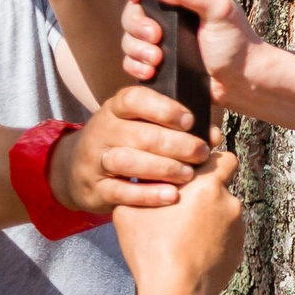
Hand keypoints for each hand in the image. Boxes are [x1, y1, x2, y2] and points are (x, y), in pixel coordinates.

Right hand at [53, 85, 212, 214]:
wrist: (80, 172)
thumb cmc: (128, 143)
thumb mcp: (143, 124)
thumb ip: (177, 123)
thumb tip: (213, 132)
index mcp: (117, 109)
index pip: (134, 99)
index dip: (164, 108)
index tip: (189, 121)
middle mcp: (104, 131)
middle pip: (140, 134)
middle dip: (177, 144)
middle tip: (201, 153)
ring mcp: (96, 160)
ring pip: (127, 161)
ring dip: (163, 168)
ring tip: (188, 175)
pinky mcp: (95, 188)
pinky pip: (120, 191)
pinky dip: (148, 194)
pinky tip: (171, 195)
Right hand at [113, 152, 242, 294]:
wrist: (175, 291)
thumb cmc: (150, 249)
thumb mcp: (129, 211)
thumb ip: (144, 186)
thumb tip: (147, 176)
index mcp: (207, 186)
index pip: (224, 158)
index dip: (210, 164)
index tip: (194, 173)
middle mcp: (229, 202)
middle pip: (223, 186)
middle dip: (208, 191)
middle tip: (183, 205)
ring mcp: (238, 227)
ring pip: (224, 212)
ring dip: (210, 216)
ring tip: (183, 234)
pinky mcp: (240, 248)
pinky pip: (227, 234)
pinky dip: (214, 238)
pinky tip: (193, 250)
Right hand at [120, 0, 263, 109]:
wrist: (242, 82)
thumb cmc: (237, 43)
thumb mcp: (220, 10)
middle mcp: (170, 16)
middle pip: (133, 12)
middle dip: (137, 25)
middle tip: (156, 37)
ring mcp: (162, 40)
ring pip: (129, 38)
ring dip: (137, 49)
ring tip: (156, 60)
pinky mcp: (158, 62)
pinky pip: (131, 61)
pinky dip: (135, 66)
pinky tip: (150, 72)